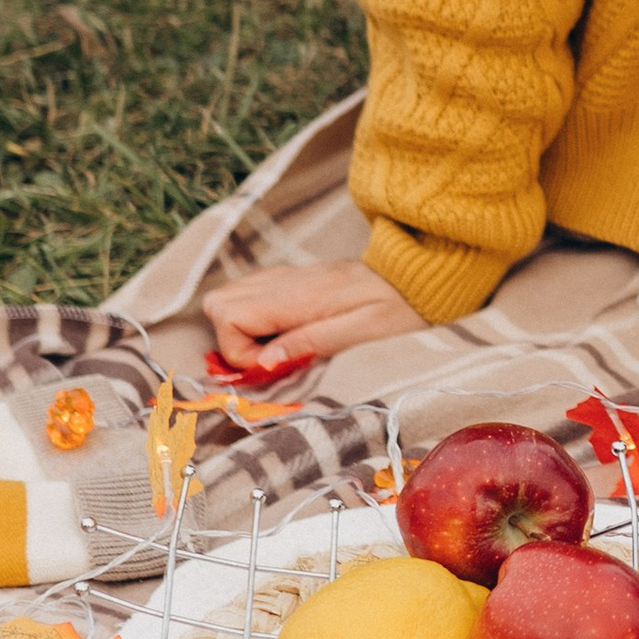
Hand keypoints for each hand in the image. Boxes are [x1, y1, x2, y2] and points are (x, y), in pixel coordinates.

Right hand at [203, 258, 424, 371]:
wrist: (419, 274)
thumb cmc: (399, 307)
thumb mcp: (363, 332)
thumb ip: (311, 343)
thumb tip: (264, 362)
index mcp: (296, 295)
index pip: (228, 317)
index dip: (241, 351)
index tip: (277, 364)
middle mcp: (284, 281)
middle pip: (218, 302)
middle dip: (232, 339)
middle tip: (273, 358)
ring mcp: (286, 276)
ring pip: (231, 297)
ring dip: (242, 329)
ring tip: (281, 347)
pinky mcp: (293, 279)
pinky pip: (253, 294)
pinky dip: (257, 318)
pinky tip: (288, 332)